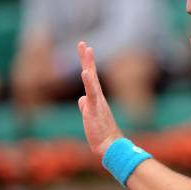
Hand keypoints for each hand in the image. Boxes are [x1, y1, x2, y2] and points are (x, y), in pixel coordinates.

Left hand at [77, 41, 122, 155]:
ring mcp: (97, 102)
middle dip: (87, 58)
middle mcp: (97, 97)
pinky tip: (85, 72)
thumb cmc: (100, 132)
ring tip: (87, 50)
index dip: (87, 63)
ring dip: (88, 64)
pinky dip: (89, 83)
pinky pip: (91, 94)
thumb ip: (85, 105)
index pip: (90, 77)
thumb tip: (81, 99)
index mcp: (95, 98)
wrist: (109, 145)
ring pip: (91, 80)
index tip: (85, 49)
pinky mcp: (94, 109)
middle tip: (83, 44)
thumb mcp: (89, 116)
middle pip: (91, 73)